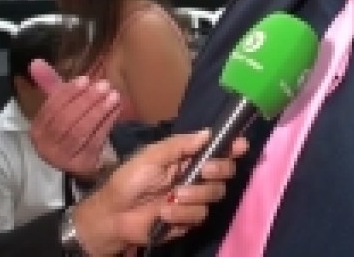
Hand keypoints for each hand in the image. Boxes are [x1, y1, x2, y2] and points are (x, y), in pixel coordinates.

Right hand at [29, 60, 121, 179]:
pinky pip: (95, 141)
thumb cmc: (69, 128)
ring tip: (114, 95)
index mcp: (37, 129)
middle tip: (104, 85)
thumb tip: (36, 61)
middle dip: (86, 101)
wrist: (79, 161)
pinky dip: (106, 124)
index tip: (86, 79)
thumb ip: (50, 85)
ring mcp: (63, 158)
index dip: (68, 92)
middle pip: (66, 120)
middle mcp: (45, 146)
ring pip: (80, 131)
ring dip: (98, 111)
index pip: (50, 108)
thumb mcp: (59, 107)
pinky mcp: (81, 165)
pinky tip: (116, 110)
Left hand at [74, 130, 247, 255]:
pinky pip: (199, 215)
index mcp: (187, 158)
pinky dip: (182, 214)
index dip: (232, 147)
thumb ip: (179, 145)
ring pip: (215, 194)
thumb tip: (208, 133)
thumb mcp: (151, 156)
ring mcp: (193, 199)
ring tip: (172, 197)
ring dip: (195, 195)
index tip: (240, 145)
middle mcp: (195, 176)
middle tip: (203, 171)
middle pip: (225, 172)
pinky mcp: (188, 220)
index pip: (216, 150)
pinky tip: (165, 214)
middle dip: (219, 169)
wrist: (113, 215)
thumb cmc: (129, 180)